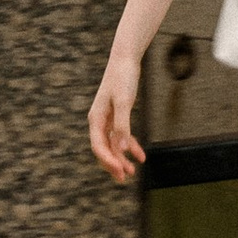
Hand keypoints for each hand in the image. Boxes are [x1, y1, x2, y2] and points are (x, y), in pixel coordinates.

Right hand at [87, 54, 145, 181]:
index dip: (108, 161)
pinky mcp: (117, 115)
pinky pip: (122, 136)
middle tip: (125, 178)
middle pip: (104, 149)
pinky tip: (141, 155)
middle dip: (114, 164)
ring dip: (122, 158)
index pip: (99, 146)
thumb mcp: (124, 101)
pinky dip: (130, 146)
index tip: (120, 171)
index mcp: (96, 119)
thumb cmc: (123, 78)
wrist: (126, 59)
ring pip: (113, 145)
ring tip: (133, 171)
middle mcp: (99, 121)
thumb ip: (123, 126)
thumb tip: (123, 149)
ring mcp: (108, 119)